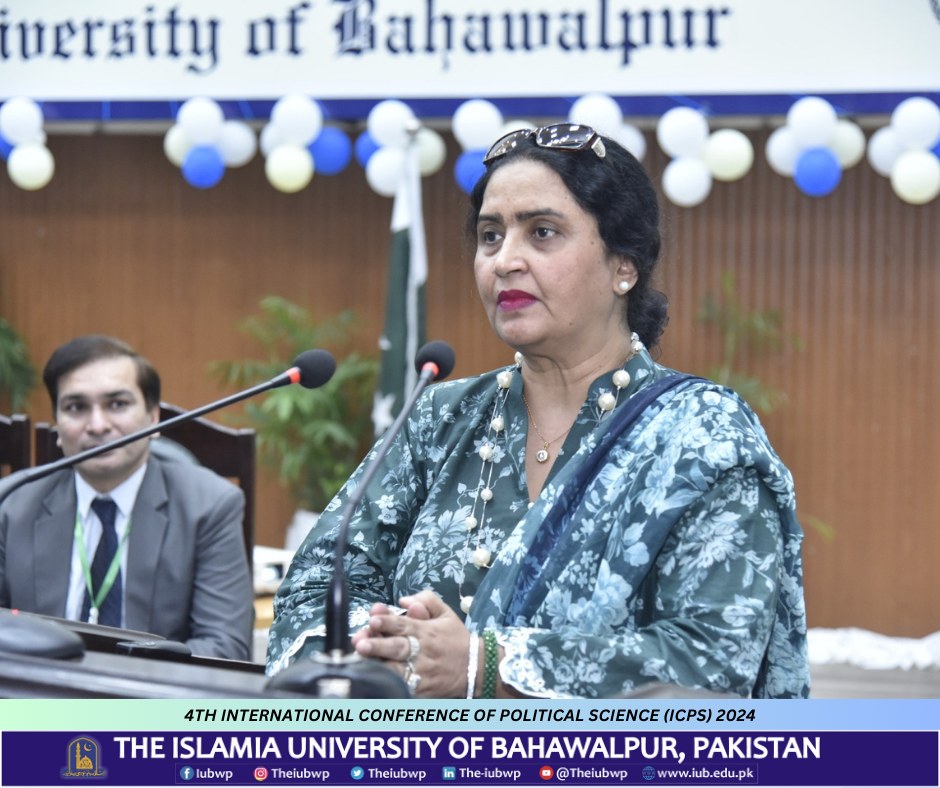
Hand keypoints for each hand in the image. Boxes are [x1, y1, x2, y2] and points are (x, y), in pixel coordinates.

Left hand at [352, 590, 467, 697]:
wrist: (476, 667)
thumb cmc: (455, 638)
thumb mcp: (446, 613)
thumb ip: (426, 600)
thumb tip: (403, 600)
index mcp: (425, 631)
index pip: (403, 625)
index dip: (387, 622)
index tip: (373, 618)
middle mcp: (421, 651)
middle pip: (397, 648)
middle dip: (378, 645)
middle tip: (361, 643)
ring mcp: (421, 672)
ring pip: (396, 670)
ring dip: (378, 666)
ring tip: (361, 663)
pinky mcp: (421, 690)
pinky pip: (403, 688)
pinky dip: (388, 686)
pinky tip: (374, 682)